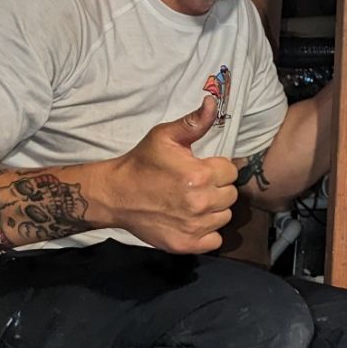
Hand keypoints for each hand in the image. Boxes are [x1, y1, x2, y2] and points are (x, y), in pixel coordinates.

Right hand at [97, 93, 239, 253]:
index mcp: (200, 175)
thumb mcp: (165, 136)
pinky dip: (207, 233)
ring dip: (213, 210)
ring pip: (224, 217)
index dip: (217, 169)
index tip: (200, 168)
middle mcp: (201, 203)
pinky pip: (215, 240)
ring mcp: (195, 226)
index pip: (231, 172)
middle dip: (217, 188)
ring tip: (192, 202)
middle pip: (230, 195)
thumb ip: (193, 123)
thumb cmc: (142, 163)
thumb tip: (212, 103)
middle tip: (195, 186)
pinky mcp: (187, 244)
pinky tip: (192, 221)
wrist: (115, 195)